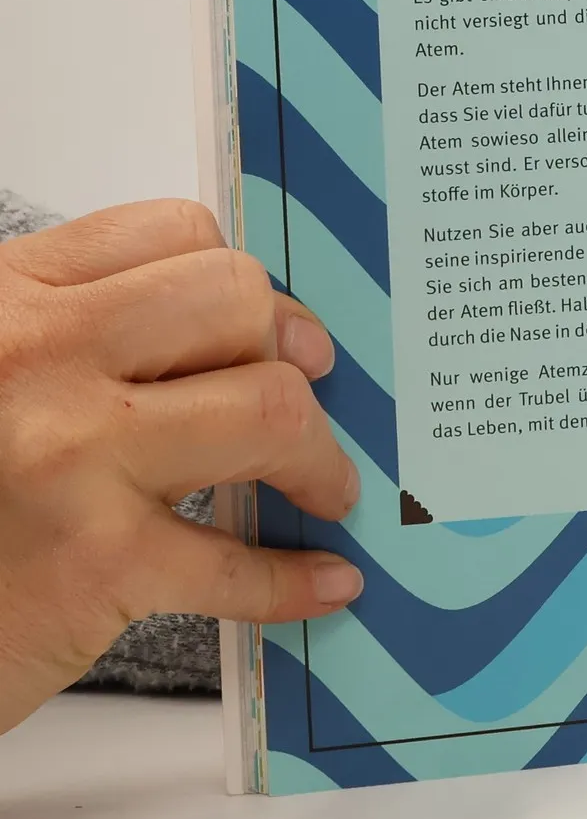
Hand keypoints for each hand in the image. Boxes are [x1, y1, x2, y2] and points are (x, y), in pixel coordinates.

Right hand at [0, 200, 361, 733]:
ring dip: (318, 457)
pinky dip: (294, 580)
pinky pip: (237, 562)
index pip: (173, 236)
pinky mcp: (97, 563)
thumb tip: (263, 336)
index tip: (270, 333)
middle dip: (291, 356)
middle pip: (237, 303)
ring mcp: (69, 454)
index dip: (242, 288)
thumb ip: (93, 339)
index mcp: (9, 299)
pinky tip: (322, 582)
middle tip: (304, 401)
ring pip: (269, 407)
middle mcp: (34, 358)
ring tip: (323, 490)